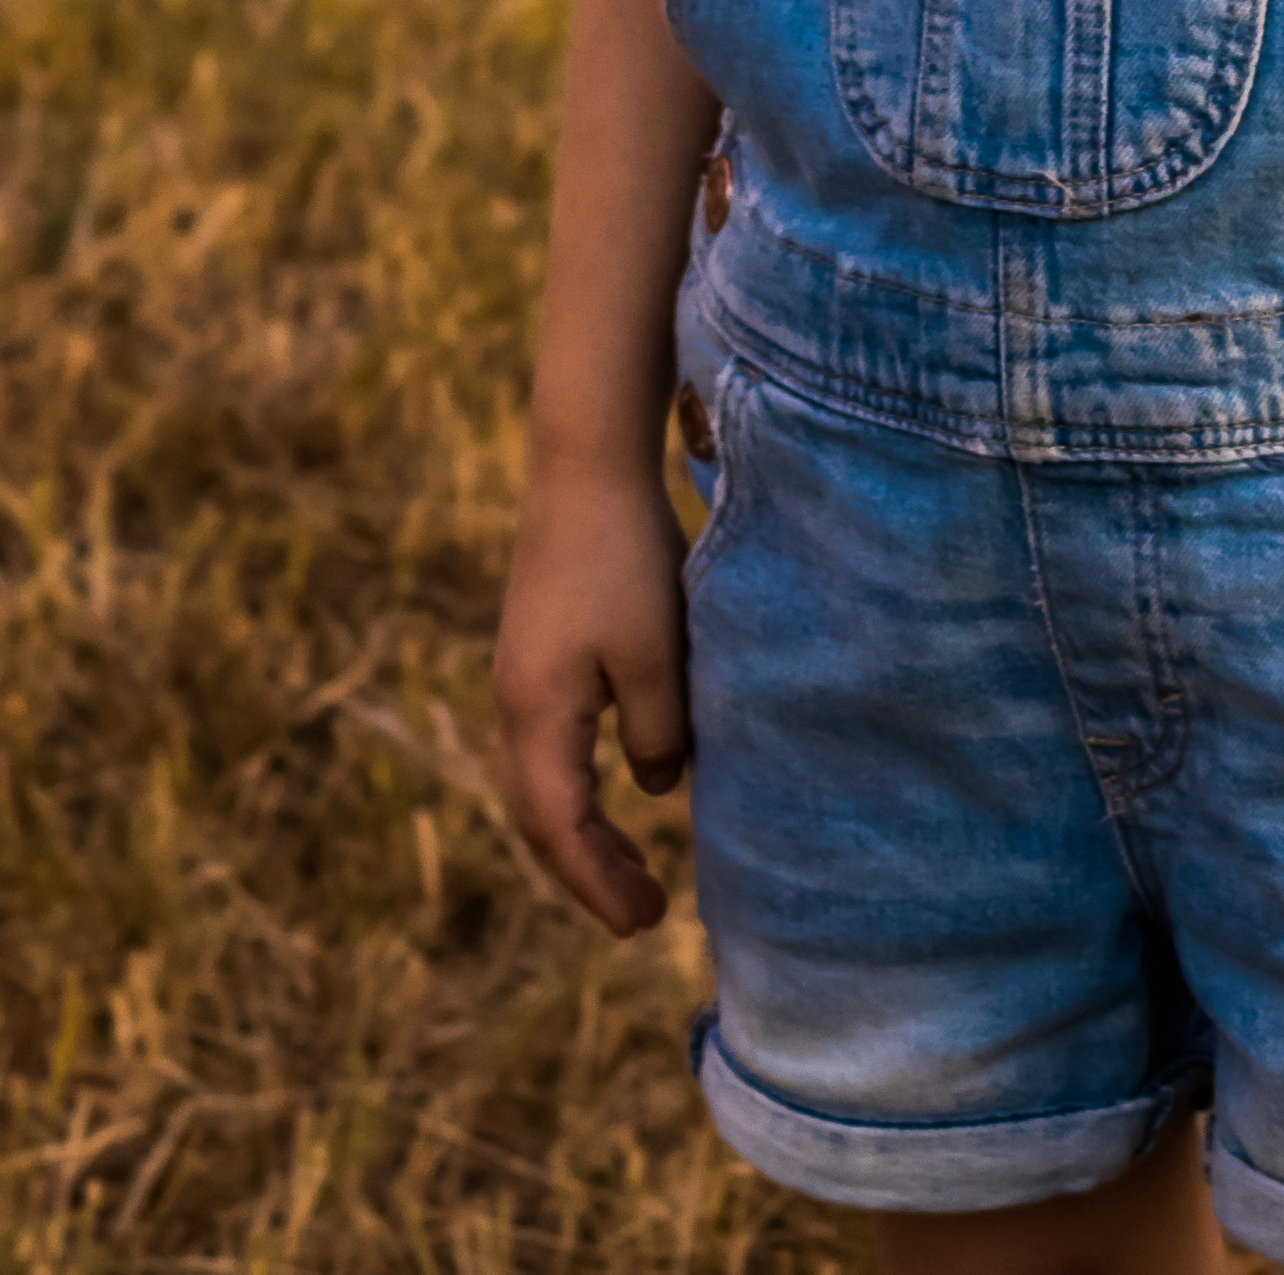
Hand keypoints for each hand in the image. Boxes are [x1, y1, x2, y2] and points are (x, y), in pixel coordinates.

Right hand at [494, 458, 692, 933]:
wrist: (586, 469)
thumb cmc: (627, 559)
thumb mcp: (657, 655)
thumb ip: (657, 734)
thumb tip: (656, 789)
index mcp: (537, 714)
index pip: (558, 828)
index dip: (598, 883)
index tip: (644, 924)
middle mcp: (515, 704)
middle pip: (540, 817)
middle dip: (588, 871)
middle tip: (643, 914)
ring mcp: (521, 677)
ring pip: (544, 782)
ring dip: (584, 831)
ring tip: (634, 871)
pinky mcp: (538, 652)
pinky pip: (553, 745)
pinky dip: (581, 786)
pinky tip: (624, 783)